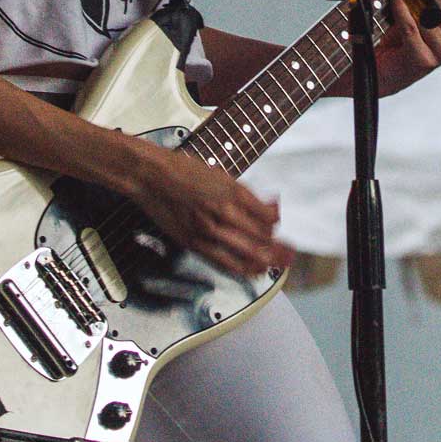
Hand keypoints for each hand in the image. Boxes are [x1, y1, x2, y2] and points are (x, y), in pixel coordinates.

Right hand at [127, 143, 292, 276]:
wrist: (151, 177)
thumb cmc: (183, 171)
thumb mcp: (220, 175)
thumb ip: (244, 194)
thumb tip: (268, 206)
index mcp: (232, 192)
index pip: (267, 217)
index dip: (275, 222)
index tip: (276, 222)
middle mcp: (223, 213)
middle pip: (261, 240)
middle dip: (279, 250)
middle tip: (289, 254)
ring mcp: (208, 231)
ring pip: (247, 256)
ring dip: (266, 261)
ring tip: (277, 264)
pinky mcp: (194, 244)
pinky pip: (224, 264)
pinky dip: (243, 269)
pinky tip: (252, 270)